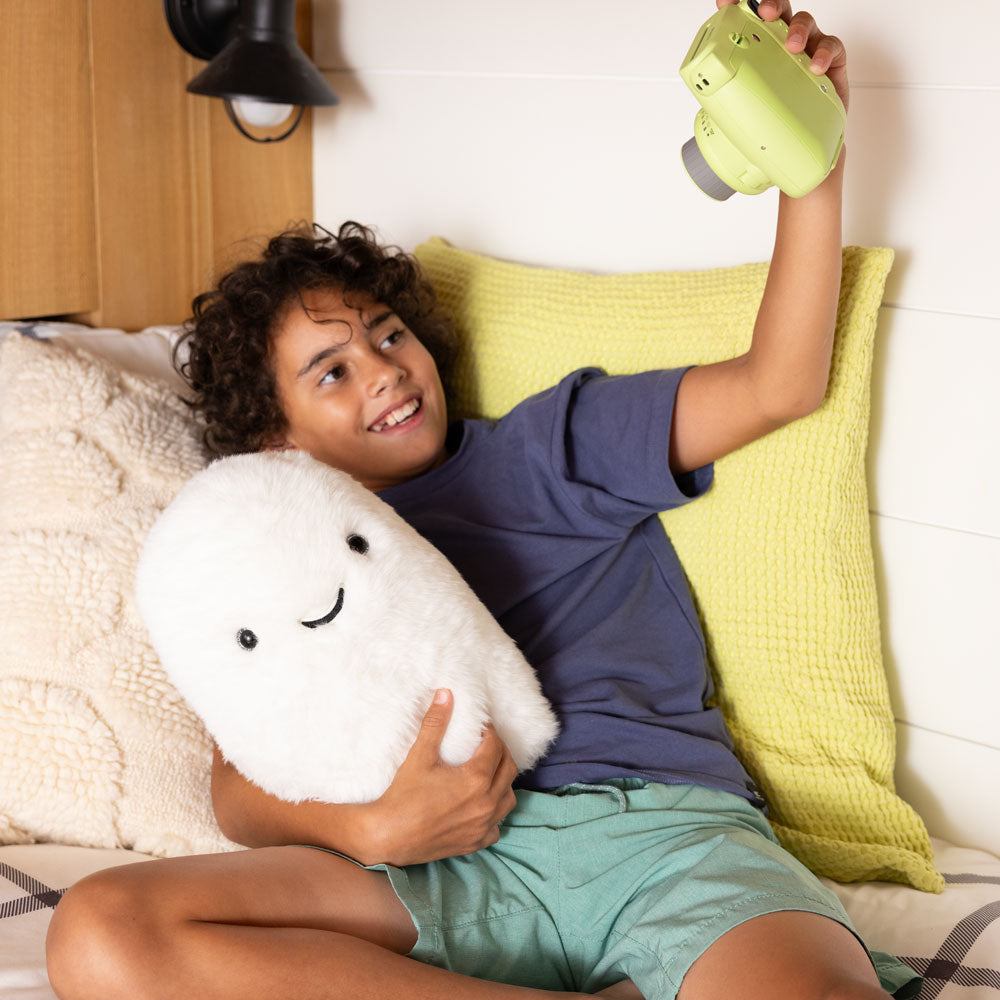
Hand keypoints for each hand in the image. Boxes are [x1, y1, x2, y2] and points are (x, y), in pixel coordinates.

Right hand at [368, 689, 518, 866]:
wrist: (388, 835)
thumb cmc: (403, 795)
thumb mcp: (420, 754)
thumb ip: (436, 723)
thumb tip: (446, 694)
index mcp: (475, 779)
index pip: (495, 746)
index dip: (490, 732)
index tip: (481, 728)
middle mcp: (486, 803)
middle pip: (508, 769)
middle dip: (500, 752)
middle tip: (486, 744)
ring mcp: (482, 825)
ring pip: (508, 798)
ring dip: (503, 782)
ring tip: (488, 771)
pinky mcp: (475, 843)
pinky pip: (497, 826)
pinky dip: (495, 813)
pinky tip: (481, 805)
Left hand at [716, 0, 848, 111]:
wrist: (806, 135)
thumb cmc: (778, 113)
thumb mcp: (751, 103)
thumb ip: (731, 92)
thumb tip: (706, 92)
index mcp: (761, 47)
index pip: (749, 19)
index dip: (738, 5)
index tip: (725, 2)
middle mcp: (784, 40)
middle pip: (778, 11)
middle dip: (770, 5)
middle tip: (764, 12)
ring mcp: (808, 47)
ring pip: (805, 22)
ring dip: (798, 29)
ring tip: (792, 46)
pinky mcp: (831, 59)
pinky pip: (831, 46)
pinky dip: (824, 53)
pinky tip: (816, 66)